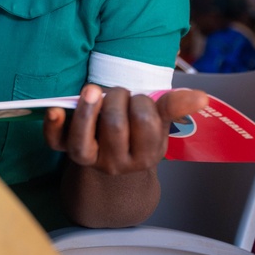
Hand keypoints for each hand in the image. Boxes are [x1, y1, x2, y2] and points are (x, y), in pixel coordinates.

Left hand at [43, 85, 208, 174]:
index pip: (146, 124)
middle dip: (117, 98)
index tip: (141, 98)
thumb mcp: (159, 124)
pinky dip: (53, 125)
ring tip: (93, 89)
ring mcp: (89, 158)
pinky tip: (55, 109)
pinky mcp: (65, 150)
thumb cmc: (137, 134)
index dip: (143, 103)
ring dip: (87, 109)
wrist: (113, 164)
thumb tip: (201, 97)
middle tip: (119, 91)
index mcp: (144, 155)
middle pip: (115, 126)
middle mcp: (116, 162)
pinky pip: (55, 142)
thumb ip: (174, 107)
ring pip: (83, 138)